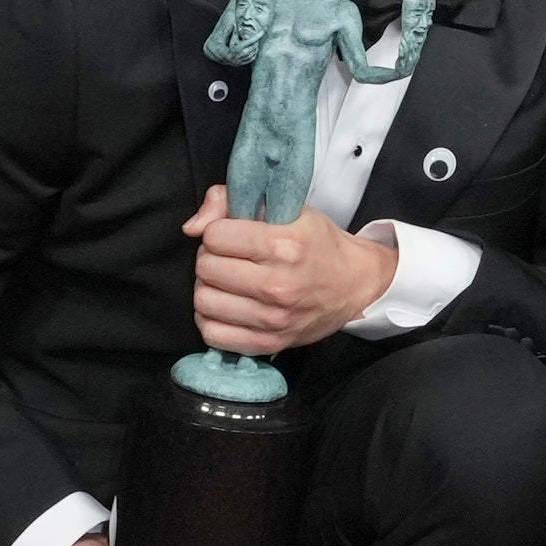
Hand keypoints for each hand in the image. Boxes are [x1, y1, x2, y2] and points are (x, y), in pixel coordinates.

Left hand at [183, 186, 397, 353]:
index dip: (219, 232)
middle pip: (206, 268)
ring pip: (204, 301)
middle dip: (211, 257)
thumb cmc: (317, 243)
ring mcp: (273, 319)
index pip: (214, 236)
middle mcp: (278, 284)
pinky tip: (226, 306)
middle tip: (230, 258)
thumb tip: (191, 228)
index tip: (233, 235)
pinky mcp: (268, 343)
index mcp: (284, 245)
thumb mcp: (286, 207)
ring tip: (227, 282)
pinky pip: (213, 334)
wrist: (354, 283)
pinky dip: (211, 319)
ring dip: (209, 288)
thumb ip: (231, 202)